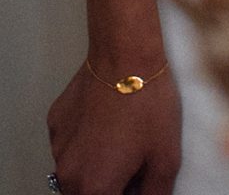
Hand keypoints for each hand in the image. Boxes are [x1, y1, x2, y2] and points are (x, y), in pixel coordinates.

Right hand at [47, 60, 181, 194]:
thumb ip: (155, 193)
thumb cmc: (147, 102)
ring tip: (123, 134)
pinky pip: (69, 143)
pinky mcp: (55, 124)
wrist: (126, 54)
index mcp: (94, 189)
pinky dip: (85, 139)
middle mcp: (68, 175)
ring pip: (77, 170)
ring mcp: (57, 148)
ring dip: (96, 163)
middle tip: (135, 158)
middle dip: (111, 184)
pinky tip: (106, 118)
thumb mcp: (166, 156)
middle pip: (88, 193)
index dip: (129, 193)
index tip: (139, 178)